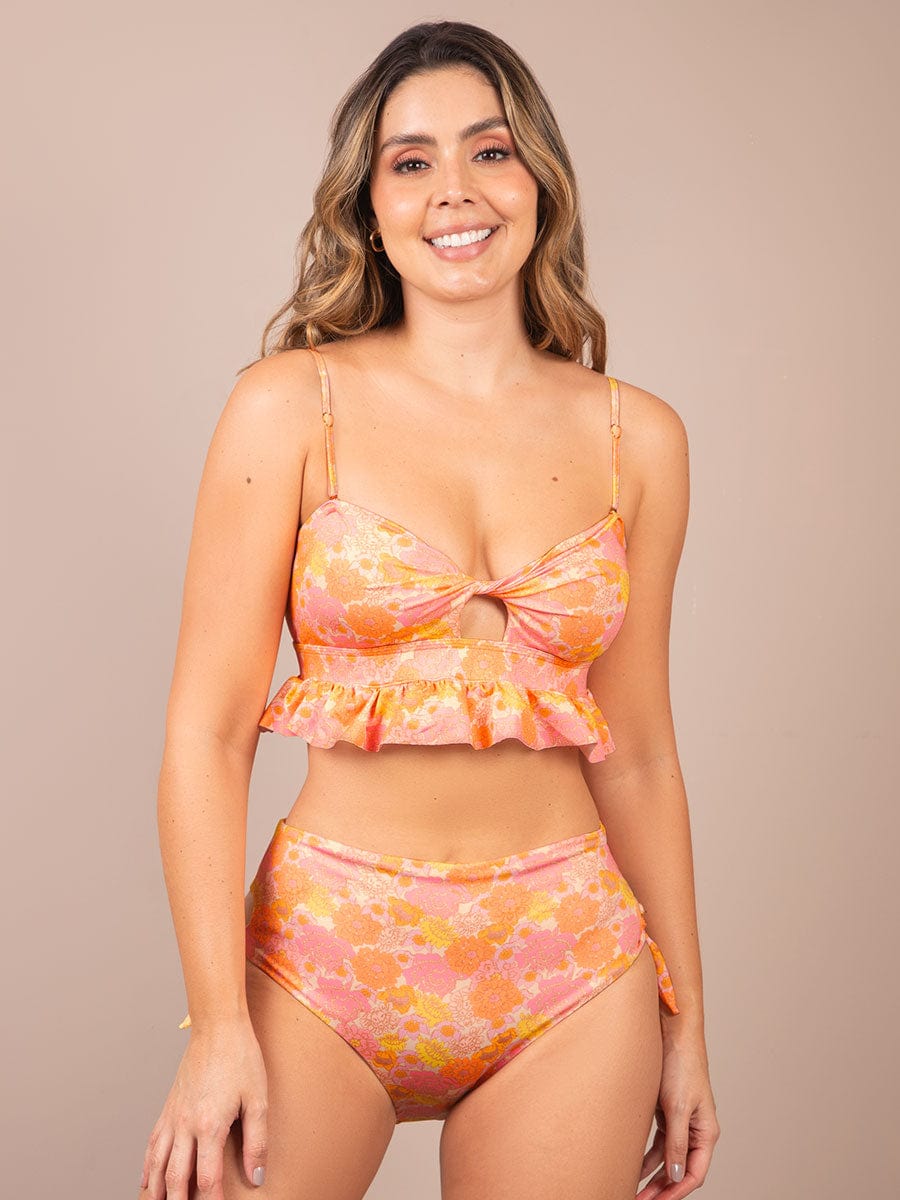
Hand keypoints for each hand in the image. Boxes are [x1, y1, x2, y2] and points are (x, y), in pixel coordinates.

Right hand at [139, 1016, 267, 1199]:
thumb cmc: (240, 1058)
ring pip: (157, 1166)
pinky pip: (152, 1144)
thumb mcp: (258, 1099)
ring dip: (157, 1192)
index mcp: (209, 1126)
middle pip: (176, 1180)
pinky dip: (147, 1167)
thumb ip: (257, 1142)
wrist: (217, 1027)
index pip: (207, 1180)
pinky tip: (146, 1180)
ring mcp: (173, 1117)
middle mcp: (185, 1126)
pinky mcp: (168, 1108)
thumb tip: (256, 1176)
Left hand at [635, 1031, 719, 1197]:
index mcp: (706, 1132)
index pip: (694, 1174)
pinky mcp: (666, 1112)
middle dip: (662, 1189)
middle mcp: (695, 1130)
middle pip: (680, 1170)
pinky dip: (647, 1157)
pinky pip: (658, 1143)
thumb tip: (676, 1176)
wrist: (672, 1033)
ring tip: (635, 1192)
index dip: (676, 1192)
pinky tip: (634, 1168)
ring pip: (667, 1159)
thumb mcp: (676, 1107)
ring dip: (653, 1177)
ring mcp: (680, 1122)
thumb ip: (677, 1143)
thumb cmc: (681, 1065)